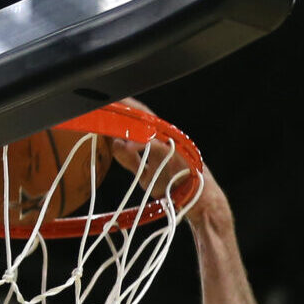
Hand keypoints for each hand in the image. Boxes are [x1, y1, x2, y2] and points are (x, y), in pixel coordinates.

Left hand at [109, 98, 221, 225]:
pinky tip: (127, 146)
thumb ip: (130, 160)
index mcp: (158, 138)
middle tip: (109, 103)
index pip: (138, 119)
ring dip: (131, 123)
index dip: (123, 110)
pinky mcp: (179, 153)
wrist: (197, 200)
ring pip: (150, 127)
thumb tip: (114, 144)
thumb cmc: (173, 186)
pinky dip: (142, 145)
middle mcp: (166, 136)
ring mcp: (173, 143)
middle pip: (144, 116)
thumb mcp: (145, 175)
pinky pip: (158, 146)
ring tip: (113, 120)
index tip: (106, 105)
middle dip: (127, 108)